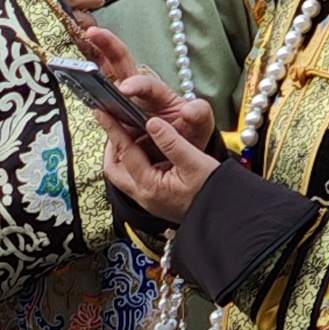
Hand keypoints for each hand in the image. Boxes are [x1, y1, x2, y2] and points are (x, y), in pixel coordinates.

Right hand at [76, 20, 210, 151]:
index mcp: (159, 94)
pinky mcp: (112, 116)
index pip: (147, 84)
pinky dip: (85, 90)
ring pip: (104, 79)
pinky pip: (97, 101)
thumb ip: (200, 116)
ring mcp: (122, 103)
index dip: (136, 85)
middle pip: (122, 64)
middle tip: (93, 32)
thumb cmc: (188, 134)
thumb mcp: (201, 125)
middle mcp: (138, 93)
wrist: (177, 153)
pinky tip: (72, 84)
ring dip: (88, 67)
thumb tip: (190, 109)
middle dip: (108, 46)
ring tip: (72, 62)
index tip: (124, 90)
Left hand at [99, 94, 218, 223]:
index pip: (125, 152)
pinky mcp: (155, 200)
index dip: (112, 129)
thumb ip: (172, 142)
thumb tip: (153, 123)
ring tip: (128, 134)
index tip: (102, 112)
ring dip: (122, 154)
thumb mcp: (195, 162)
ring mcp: (148, 200)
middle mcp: (144, 196)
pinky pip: (134, 179)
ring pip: (122, 175)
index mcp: (150, 186)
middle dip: (111, 145)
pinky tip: (144, 151)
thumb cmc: (214, 193)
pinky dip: (132, 162)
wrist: (225, 217)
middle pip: (114, 168)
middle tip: (114, 124)